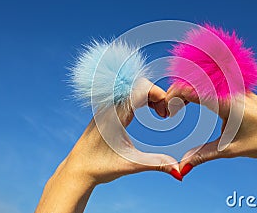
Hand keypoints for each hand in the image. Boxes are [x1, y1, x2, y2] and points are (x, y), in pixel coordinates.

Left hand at [36, 79, 180, 212]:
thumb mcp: (131, 164)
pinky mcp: (108, 110)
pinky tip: (152, 111)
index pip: (139, 88)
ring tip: (161, 114)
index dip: (158, 94)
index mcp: (115, 114)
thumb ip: (156, 164)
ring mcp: (108, 106)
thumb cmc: (100, 167)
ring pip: (134, 88)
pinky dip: (144, 98)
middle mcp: (110, 106)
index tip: (168, 113)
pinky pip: (129, 94)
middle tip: (166, 114)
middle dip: (158, 95)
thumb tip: (179, 171)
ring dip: (151, 96)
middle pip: (139, 84)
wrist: (78, 170)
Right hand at [165, 83, 256, 172]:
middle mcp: (230, 88)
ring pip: (205, 78)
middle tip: (169, 108)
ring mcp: (236, 86)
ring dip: (189, 88)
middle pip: (194, 80)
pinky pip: (215, 81)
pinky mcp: (240, 89)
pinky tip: (195, 98)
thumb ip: (202, 155)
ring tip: (178, 104)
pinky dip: (200, 87)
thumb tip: (182, 167)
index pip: (190, 89)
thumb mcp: (230, 149)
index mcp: (226, 101)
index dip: (173, 96)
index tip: (166, 111)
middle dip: (177, 91)